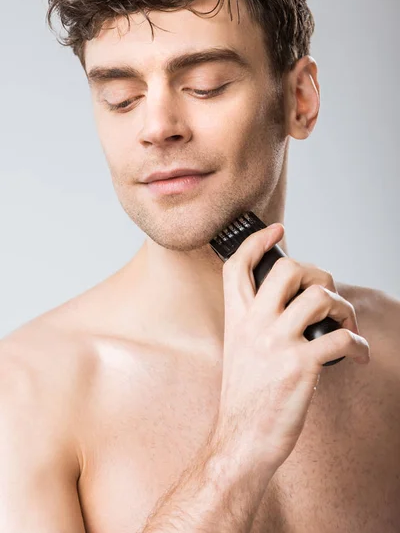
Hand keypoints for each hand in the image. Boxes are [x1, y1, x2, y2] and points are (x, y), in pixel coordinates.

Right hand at [214, 223, 369, 470]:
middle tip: (327, 294)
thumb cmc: (245, 399)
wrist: (240, 440)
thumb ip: (256, 324)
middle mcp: (253, 324)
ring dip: (343, 308)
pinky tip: (359, 356)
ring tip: (348, 326)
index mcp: (236, 319)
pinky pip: (341, 339)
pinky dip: (359, 346)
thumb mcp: (239, 351)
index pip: (237, 266)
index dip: (257, 241)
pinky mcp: (299, 365)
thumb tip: (292, 305)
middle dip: (318, 275)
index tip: (278, 230)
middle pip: (288, 269)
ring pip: (319, 296)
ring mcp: (275, 342)